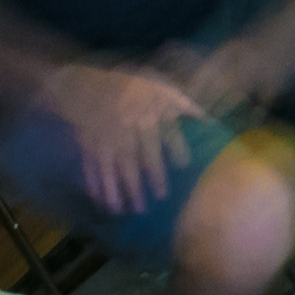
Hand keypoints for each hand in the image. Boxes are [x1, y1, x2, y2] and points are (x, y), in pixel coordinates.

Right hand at [42, 61, 195, 213]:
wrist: (86, 84)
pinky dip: (94, 183)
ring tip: (123, 210)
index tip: (184, 166)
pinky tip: (99, 199)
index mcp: (146, 113)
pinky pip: (90, 165)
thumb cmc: (131, 89)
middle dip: (148, 177)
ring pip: (112, 166)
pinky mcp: (88, 144)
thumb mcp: (160, 88)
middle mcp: (126, 128)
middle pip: (137, 156)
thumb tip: (208, 121)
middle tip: (160, 198)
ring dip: (117, 189)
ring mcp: (105, 137)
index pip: (163, 134)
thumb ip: (184, 104)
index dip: (175, 149)